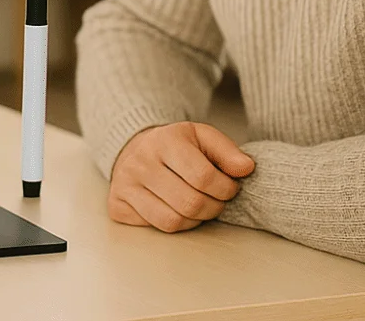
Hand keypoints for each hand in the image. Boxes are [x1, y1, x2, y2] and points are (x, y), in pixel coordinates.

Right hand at [108, 121, 254, 232]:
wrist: (133, 148)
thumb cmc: (174, 146)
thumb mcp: (201, 137)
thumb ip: (227, 150)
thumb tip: (246, 168)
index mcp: (164, 140)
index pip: (204, 177)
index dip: (226, 189)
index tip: (229, 187)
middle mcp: (140, 161)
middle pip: (190, 203)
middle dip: (214, 207)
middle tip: (216, 199)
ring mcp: (125, 184)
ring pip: (174, 221)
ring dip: (196, 219)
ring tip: (199, 204)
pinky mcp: (117, 204)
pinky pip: (156, 228)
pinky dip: (176, 224)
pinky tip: (177, 209)